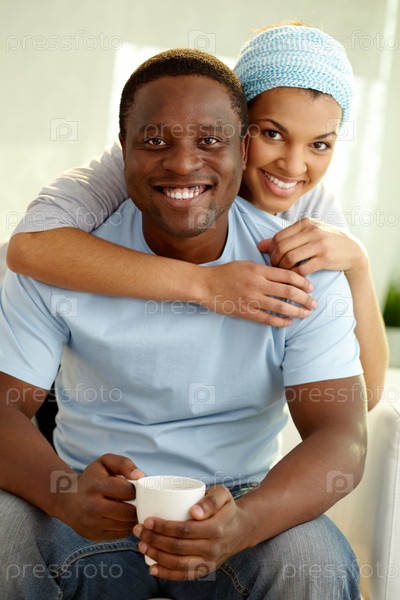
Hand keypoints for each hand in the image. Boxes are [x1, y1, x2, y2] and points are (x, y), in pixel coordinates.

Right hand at [53, 453, 143, 540]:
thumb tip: (140, 476)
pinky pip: (121, 534)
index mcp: (96, 486)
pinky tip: (121, 517)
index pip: (128, 491)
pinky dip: (126, 526)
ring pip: (126, 525)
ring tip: (128, 507)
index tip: (131, 487)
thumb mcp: (105, 462)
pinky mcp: (95, 535)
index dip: (134, 489)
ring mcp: (93, 524)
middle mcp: (92, 506)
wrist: (67, 499)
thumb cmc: (91, 478)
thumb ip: (124, 464)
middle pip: (129, 512)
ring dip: (132, 517)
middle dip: (136, 505)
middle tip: (134, 500)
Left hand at [133, 485, 248, 580]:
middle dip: (154, 540)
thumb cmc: (226, 507)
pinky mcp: (206, 570)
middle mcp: (213, 548)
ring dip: (156, 556)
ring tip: (141, 545)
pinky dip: (167, 574)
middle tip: (139, 530)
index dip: (163, 527)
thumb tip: (195, 512)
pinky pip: (184, 575)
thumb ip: (211, 500)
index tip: (148, 520)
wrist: (241, 528)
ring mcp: (209, 562)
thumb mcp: (223, 494)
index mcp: (216, 528)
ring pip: (178, 563)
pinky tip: (152, 568)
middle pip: (177, 547)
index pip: (184, 530)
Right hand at [201, 261, 316, 325]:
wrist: (205, 285)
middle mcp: (257, 284)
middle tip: (314, 303)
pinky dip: (280, 321)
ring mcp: (251, 299)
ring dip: (297, 311)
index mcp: (258, 270)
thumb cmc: (225, 273)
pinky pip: (267, 318)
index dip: (302, 282)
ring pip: (280, 306)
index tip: (311, 287)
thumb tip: (283, 275)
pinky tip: (288, 323)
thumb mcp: (245, 264)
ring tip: (306, 314)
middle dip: (305, 298)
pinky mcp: (245, 312)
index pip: (287, 275)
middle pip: (288, 291)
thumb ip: (264, 269)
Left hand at [258, 218, 366, 276]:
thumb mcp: (308, 234)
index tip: (273, 258)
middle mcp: (312, 231)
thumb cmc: (327, 242)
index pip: (279, 236)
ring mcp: (319, 244)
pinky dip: (294, 275)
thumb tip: (260, 245)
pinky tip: (294, 277)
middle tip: (276, 268)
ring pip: (290, 258)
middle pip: (282, 247)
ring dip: (283, 268)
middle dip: (275, 260)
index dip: (272, 250)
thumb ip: (286, 238)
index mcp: (306, 223)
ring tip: (283, 273)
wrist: (353, 251)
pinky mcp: (325, 258)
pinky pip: (302, 269)